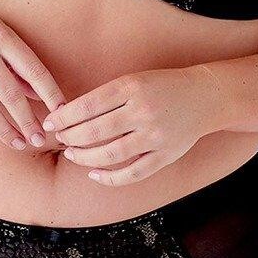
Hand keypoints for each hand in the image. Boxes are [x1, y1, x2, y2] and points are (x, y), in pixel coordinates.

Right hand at [0, 0, 65, 149]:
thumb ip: (18, 63)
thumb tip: (40, 95)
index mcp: (1, 37)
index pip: (34, 71)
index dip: (51, 94)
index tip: (62, 113)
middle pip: (10, 95)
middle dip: (28, 122)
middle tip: (40, 139)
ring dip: (4, 131)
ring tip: (18, 144)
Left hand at [41, 66, 222, 185]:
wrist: (206, 97)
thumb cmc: (163, 86)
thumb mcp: (134, 80)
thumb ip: (107, 97)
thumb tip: (69, 114)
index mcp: (131, 87)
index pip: (88, 105)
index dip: (64, 117)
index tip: (51, 122)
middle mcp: (143, 111)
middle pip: (95, 130)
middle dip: (70, 137)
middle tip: (59, 138)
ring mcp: (155, 136)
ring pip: (110, 154)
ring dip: (84, 156)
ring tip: (71, 153)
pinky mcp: (165, 156)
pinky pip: (133, 173)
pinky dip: (110, 177)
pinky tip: (94, 174)